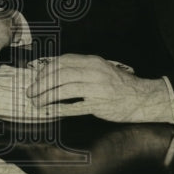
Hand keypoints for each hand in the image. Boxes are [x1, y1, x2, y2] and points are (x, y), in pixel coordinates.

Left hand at [26, 54, 173, 123]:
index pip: (63, 61)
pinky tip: (50, 112)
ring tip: (37, 103)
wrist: (143, 98)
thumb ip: (82, 69)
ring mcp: (96, 88)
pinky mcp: (99, 104)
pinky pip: (73, 106)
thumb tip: (56, 74)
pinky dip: (59, 109)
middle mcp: (93, 72)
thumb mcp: (102, 69)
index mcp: (93, 61)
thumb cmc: (120, 85)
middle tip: (31, 92)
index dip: (46, 69)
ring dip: (46, 97)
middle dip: (41, 84)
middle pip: (60, 74)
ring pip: (63, 89)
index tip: (37, 78)